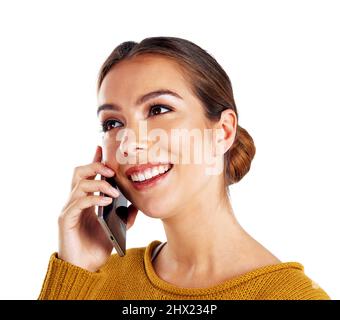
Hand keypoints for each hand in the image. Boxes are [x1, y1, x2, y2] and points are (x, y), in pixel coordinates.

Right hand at [57, 146, 137, 271]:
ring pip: (79, 184)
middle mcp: (75, 200)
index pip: (89, 174)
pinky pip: (78, 202)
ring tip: (114, 191)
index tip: (102, 147)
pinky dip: (93, 198)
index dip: (95, 160)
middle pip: (79, 172)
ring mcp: (69, 209)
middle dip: (95, 166)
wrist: (85, 267)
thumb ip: (125, 215)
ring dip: (98, 184)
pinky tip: (106, 201)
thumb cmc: (97, 245)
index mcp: (86, 199)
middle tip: (111, 171)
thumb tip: (138, 204)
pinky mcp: (66, 219)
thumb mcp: (117, 227)